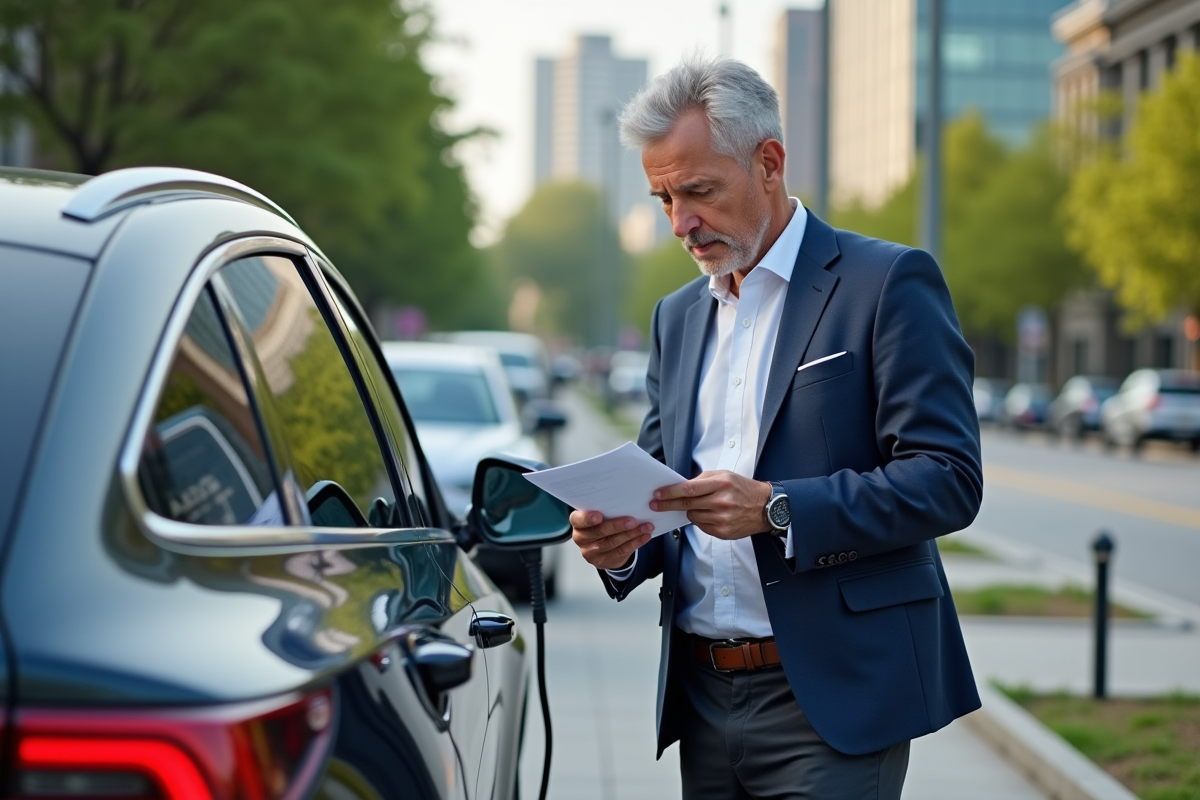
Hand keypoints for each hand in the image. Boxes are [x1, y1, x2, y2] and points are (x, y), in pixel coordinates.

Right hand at [570, 510, 653, 570]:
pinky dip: (635, 543)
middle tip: (633, 521)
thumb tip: (626, 499)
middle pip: (599, 532)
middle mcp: (582, 539)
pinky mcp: (604, 561)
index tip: (599, 516)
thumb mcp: (600, 515)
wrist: (602, 547)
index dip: (587, 519)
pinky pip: (621, 551)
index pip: (578, 520)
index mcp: (578, 524)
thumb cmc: (602, 524)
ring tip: (646, 527)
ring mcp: (592, 552)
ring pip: (612, 543)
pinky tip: (645, 536)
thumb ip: (606, 509)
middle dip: (617, 526)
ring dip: (631, 534)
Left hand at [649, 471, 771, 539]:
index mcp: (721, 484)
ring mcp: (722, 519)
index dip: (671, 492)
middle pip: (687, 504)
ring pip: (693, 516)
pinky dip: (700, 520)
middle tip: (655, 504)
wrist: (766, 507)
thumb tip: (681, 486)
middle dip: (668, 504)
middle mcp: (722, 502)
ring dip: (689, 511)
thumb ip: (703, 480)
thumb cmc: (743, 489)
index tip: (658, 494)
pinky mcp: (723, 532)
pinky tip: (709, 514)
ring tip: (700, 506)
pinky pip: (702, 526)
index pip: (689, 489)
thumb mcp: (725, 476)